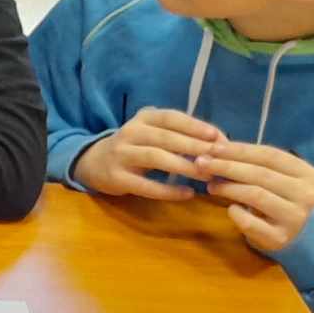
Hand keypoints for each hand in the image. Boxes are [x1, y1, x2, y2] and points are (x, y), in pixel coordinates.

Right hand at [71, 108, 221, 200]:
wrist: (94, 162)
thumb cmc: (135, 147)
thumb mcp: (153, 133)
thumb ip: (182, 134)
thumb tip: (219, 141)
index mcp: (143, 118)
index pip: (171, 118)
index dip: (194, 126)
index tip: (216, 136)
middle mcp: (130, 132)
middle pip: (165, 138)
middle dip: (193, 147)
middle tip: (218, 158)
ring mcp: (121, 155)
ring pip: (155, 157)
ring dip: (183, 166)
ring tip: (206, 176)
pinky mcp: (116, 177)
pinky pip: (145, 185)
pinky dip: (167, 190)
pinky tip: (187, 194)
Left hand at [196, 141, 313, 252]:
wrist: (292, 235)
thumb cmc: (275, 197)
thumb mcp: (269, 176)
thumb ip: (248, 161)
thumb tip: (214, 144)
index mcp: (306, 173)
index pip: (270, 155)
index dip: (239, 150)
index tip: (212, 148)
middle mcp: (305, 194)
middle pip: (261, 174)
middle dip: (227, 166)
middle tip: (202, 163)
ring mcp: (295, 217)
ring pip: (256, 195)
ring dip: (228, 188)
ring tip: (210, 185)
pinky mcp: (280, 238)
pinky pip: (251, 223)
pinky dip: (237, 214)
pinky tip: (229, 209)